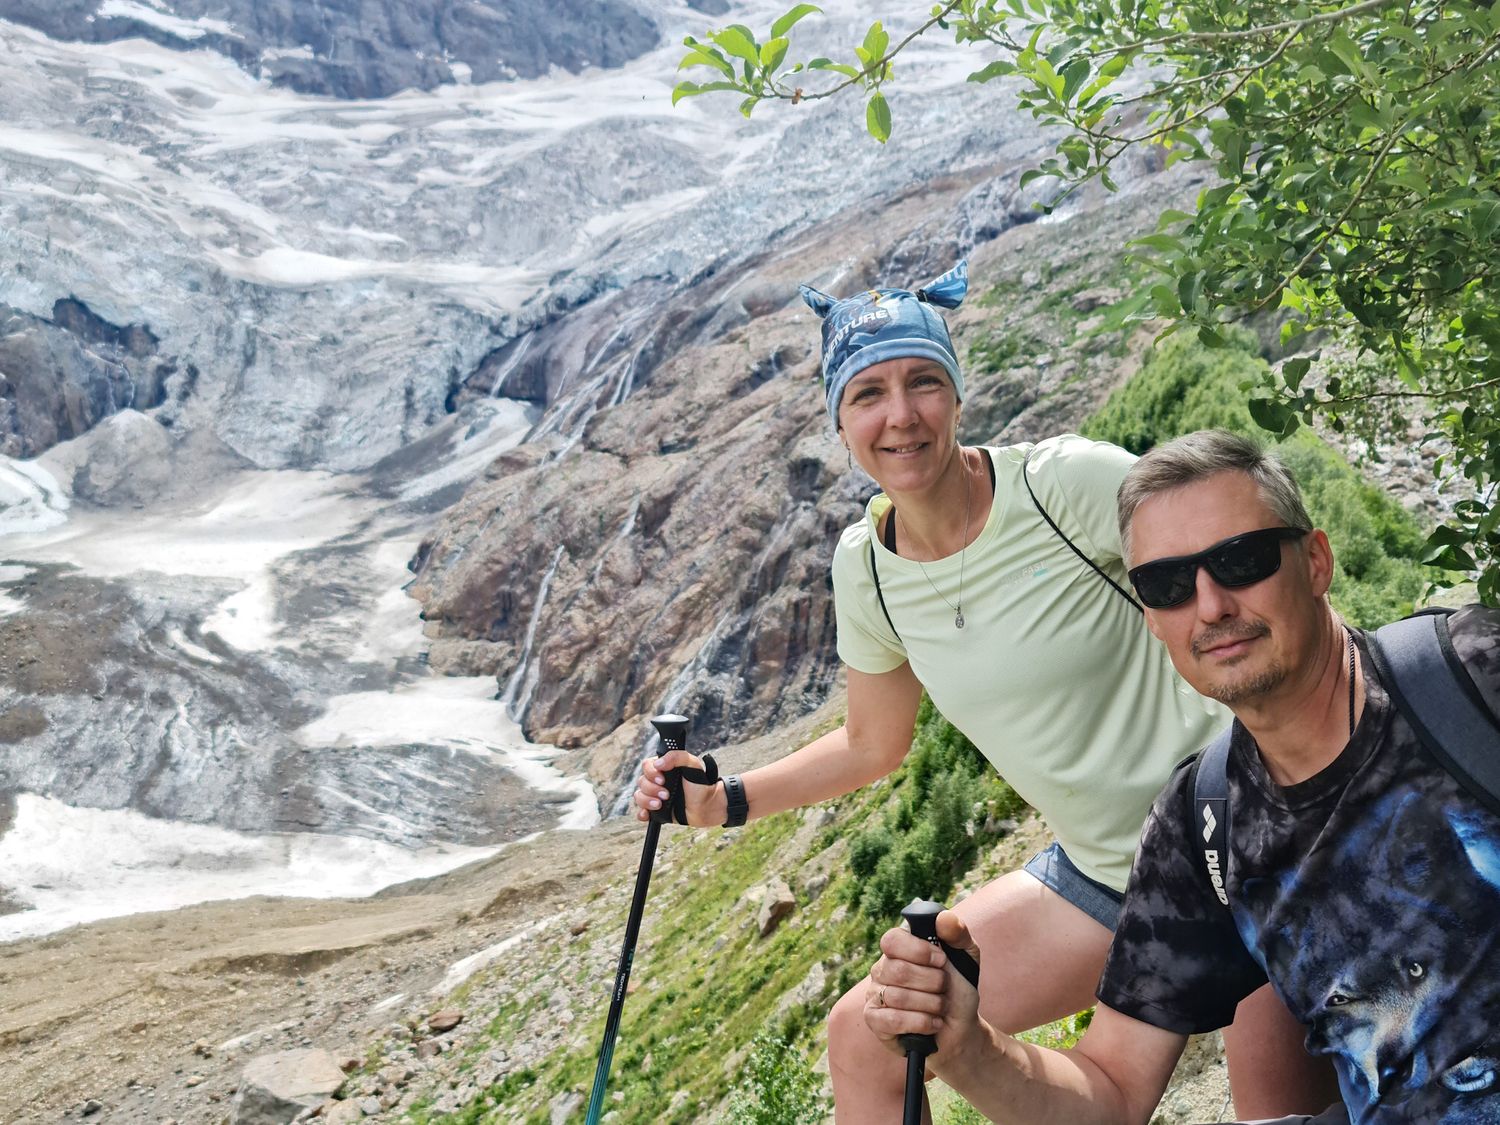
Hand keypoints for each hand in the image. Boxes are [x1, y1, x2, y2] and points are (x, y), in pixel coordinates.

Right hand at [632, 750, 722, 825]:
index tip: (662, 780)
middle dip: (652, 789)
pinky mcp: (656, 811)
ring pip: (639, 796)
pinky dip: (642, 813)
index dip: (651, 773)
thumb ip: (677, 757)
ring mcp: (656, 796)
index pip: (647, 765)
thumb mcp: (693, 764)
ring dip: (647, 801)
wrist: (708, 807)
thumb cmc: (701, 785)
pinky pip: (641, 812)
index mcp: (665, 768)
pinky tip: (649, 814)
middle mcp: (658, 781)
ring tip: (660, 805)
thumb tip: (658, 763)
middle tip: (666, 794)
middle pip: (641, 782)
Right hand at [864, 909, 982, 1056]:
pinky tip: (933, 1023)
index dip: (919, 951)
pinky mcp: (874, 1020)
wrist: (961, 1028)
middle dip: (932, 982)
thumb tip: (943, 918)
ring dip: (931, 1005)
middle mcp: (882, 968)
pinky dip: (921, 1022)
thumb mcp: (966, 957)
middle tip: (944, 988)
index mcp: (899, 948)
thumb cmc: (959, 989)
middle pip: (898, 970)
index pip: (892, 939)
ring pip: (898, 997)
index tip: (942, 960)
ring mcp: (875, 994)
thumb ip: (958, 933)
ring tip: (940, 1008)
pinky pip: (892, 1019)